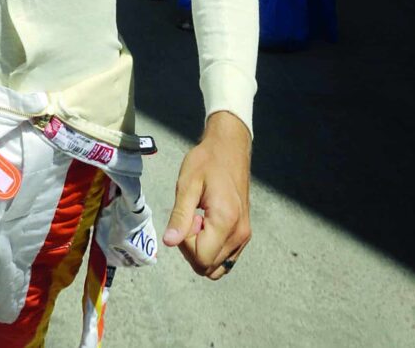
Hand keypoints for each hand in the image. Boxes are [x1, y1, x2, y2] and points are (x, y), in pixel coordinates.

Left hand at [163, 111, 251, 278]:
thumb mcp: (187, 184)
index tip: (186, 218)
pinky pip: (226, 258)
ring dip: (202, 251)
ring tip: (199, 221)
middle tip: (191, 217)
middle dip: (192, 248)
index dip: (185, 244)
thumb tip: (169, 243)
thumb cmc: (207, 161)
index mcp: (226, 221)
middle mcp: (239, 234)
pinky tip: (207, 225)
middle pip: (208, 266)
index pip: (201, 258)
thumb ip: (179, 216)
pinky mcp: (244, 233)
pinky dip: (212, 249)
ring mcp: (244, 236)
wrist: (230, 147)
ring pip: (217, 267)